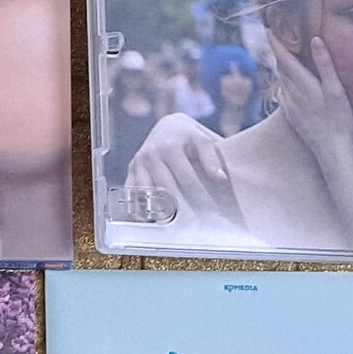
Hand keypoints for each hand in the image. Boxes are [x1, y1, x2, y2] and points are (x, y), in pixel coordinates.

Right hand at [126, 115, 246, 232]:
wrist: (167, 126)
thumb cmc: (190, 136)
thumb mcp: (203, 139)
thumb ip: (212, 157)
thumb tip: (221, 178)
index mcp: (170, 146)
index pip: (188, 179)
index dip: (201, 198)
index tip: (213, 212)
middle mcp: (151, 155)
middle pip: (167, 190)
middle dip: (182, 210)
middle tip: (195, 227)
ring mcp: (138, 163)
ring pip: (148, 194)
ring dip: (160, 212)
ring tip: (174, 227)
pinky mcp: (131, 170)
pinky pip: (132, 193)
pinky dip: (139, 207)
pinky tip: (151, 220)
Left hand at [271, 36, 352, 166]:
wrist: (330, 151)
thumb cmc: (338, 120)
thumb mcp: (336, 90)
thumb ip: (325, 65)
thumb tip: (315, 40)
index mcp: (302, 84)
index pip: (284, 58)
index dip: (276, 43)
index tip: (268, 29)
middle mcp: (291, 94)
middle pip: (281, 68)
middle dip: (280, 53)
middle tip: (281, 39)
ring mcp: (289, 106)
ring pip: (282, 81)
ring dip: (283, 68)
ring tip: (288, 58)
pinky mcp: (290, 116)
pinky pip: (284, 94)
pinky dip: (286, 83)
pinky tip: (293, 85)